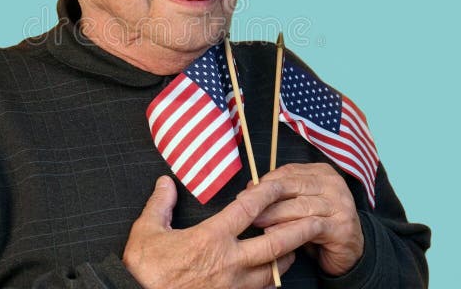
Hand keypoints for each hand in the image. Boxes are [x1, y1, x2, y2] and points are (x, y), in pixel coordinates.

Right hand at [123, 176, 301, 288]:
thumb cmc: (144, 271)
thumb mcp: (146, 232)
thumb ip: (160, 204)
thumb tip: (165, 182)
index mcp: (211, 238)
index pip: (248, 209)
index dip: (267, 193)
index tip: (280, 183)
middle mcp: (229, 262)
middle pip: (275, 244)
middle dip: (298, 230)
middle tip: (316, 219)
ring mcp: (233, 286)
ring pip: (273, 272)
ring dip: (287, 257)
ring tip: (297, 247)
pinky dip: (272, 282)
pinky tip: (273, 274)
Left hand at [253, 163, 363, 276]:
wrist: (350, 250)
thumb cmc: (319, 223)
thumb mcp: (298, 203)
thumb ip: (280, 193)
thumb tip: (249, 187)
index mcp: (322, 172)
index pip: (288, 172)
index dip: (265, 181)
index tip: (245, 192)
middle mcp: (333, 184)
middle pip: (293, 187)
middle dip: (266, 197)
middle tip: (244, 207)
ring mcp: (340, 204)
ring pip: (300, 206)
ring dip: (274, 214)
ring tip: (255, 221)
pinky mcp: (341, 227)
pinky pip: (310, 226)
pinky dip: (289, 230)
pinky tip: (273, 235)